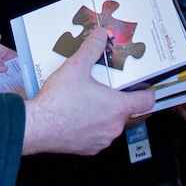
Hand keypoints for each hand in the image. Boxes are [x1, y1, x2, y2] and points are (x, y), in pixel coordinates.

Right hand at [21, 28, 154, 155]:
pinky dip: (93, 126)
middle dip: (118, 98)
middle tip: (105, 87)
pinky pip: (98, 135)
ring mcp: (102, 140)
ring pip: (111, 123)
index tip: (144, 86)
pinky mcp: (90, 149)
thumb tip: (100, 36)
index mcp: (117, 106)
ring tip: (88, 100)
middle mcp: (114, 126)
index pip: (147, 101)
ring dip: (104, 113)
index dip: (148, 91)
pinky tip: (78, 115)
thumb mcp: (76, 67)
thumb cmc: (58, 101)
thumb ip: (92, 48)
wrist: (37, 126)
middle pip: (127, 110)